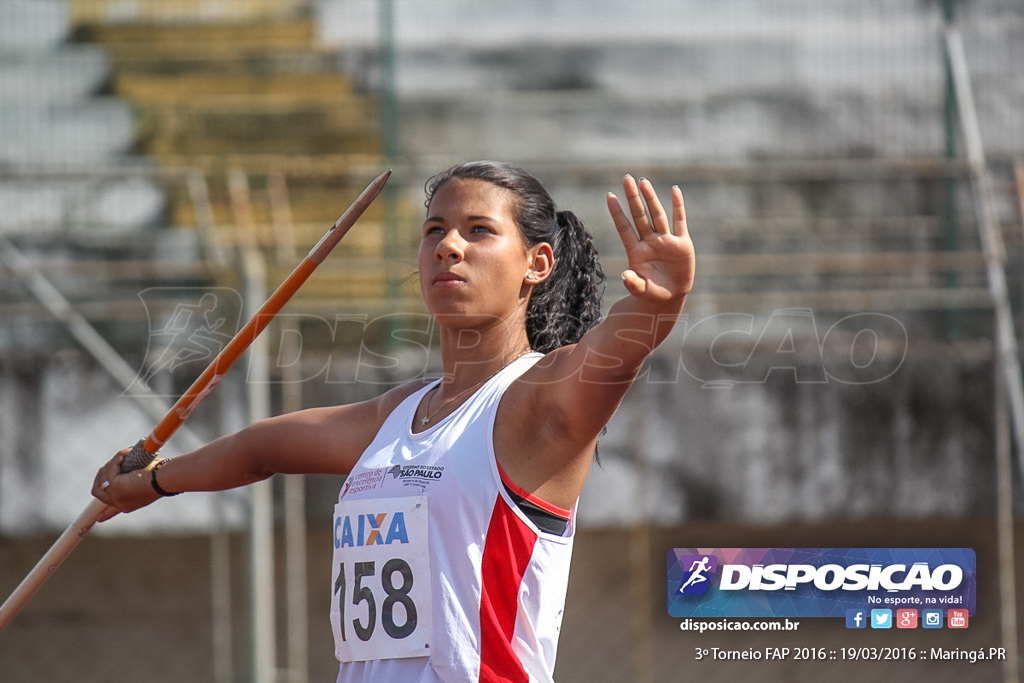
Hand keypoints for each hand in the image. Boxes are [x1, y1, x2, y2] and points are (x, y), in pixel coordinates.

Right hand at [91, 447, 160, 521]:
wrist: (165, 479)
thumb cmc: (162, 477)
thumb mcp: (146, 481)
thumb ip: (133, 478)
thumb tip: (125, 462)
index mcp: (128, 505)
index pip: (111, 511)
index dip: (105, 513)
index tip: (99, 519)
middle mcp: (120, 504)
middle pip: (98, 492)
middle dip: (102, 476)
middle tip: (114, 462)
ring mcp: (115, 496)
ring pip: (101, 479)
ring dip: (111, 464)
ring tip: (126, 455)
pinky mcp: (115, 486)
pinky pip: (110, 469)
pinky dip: (117, 459)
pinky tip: (127, 454)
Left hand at [606, 175, 694, 303]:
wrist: (670, 297)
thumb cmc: (651, 293)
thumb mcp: (641, 291)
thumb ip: (633, 284)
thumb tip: (625, 275)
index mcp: (637, 252)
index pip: (624, 228)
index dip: (617, 213)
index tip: (610, 196)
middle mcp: (649, 242)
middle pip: (640, 216)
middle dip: (633, 198)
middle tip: (626, 178)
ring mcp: (665, 241)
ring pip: (657, 215)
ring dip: (650, 198)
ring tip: (643, 181)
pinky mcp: (682, 244)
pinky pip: (679, 222)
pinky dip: (678, 206)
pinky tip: (674, 190)